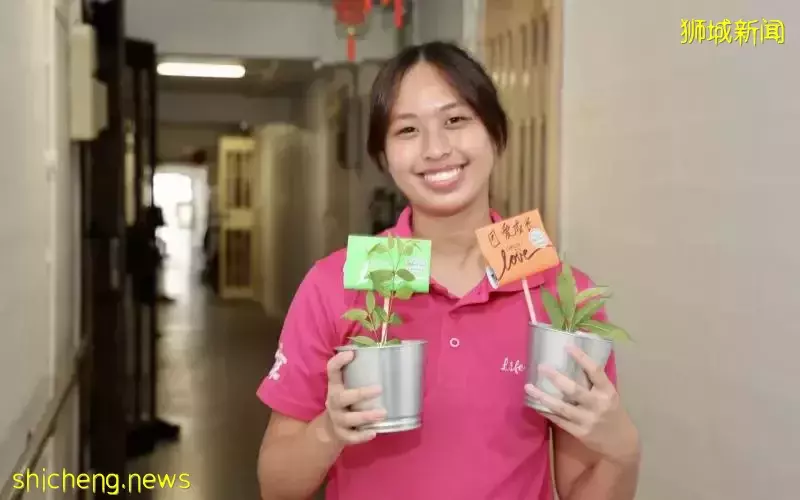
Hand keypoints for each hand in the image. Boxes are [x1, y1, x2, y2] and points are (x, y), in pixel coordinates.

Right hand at [323, 351, 385, 444]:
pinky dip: (362, 436)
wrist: (330, 429)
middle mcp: (333, 402)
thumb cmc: (346, 402)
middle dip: (360, 394)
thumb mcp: (346, 387)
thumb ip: (359, 376)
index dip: (339, 361)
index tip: (352, 353)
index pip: (332, 370)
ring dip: (366, 416)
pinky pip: (351, 437)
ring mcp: (337, 419)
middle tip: (379, 389)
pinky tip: (373, 433)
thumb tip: (388, 358)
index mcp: (335, 387)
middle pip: (342, 398)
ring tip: (383, 413)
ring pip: (349, 419)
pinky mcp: (342, 434)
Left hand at [525, 345, 639, 464]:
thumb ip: (594, 383)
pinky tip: (535, 404)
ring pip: (562, 407)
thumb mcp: (609, 395)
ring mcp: (588, 420)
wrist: (621, 443)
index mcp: (608, 392)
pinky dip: (546, 412)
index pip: (595, 372)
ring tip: (528, 387)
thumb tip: (572, 361)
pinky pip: (559, 421)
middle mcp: (598, 405)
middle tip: (541, 367)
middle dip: (556, 378)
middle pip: (575, 390)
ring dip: (543, 397)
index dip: (582, 358)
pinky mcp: (579, 433)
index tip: (567, 346)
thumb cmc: (612, 412)